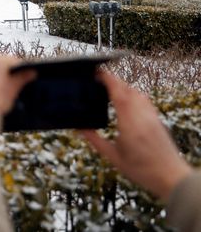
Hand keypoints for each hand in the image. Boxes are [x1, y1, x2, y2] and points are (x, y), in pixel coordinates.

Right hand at [80, 71, 191, 200]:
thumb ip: (95, 140)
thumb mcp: (113, 157)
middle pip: (128, 90)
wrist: (170, 177)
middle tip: (99, 78)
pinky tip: (128, 99)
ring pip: (138, 93)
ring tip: (111, 88)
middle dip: (114, 81)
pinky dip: (134, 94)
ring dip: (124, 87)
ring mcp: (152, 117)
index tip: (97, 73)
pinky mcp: (157, 120)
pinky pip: (145, 101)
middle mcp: (142, 117)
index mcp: (129, 125)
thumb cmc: (141, 170)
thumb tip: (79, 128)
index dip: (108, 80)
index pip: (119, 94)